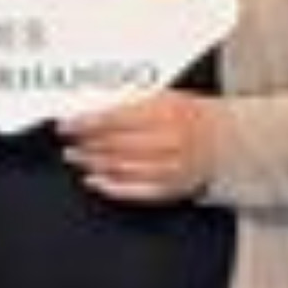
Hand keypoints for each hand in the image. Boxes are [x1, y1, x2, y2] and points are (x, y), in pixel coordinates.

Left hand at [59, 91, 216, 201]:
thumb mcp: (164, 96)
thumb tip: (92, 109)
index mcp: (166, 113)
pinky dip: (110, 187)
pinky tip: (94, 181)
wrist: (221, 140)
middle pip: (113, 146)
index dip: (84, 124)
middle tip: (69, 143)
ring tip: (76, 158)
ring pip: (120, 168)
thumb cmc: (189, 116)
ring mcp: (169, 168)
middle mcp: (168, 141)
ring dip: (92, 164)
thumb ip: (130, 101)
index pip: (113, 119)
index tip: (66, 125)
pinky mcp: (169, 188)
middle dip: (85, 145)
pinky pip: (134, 191)